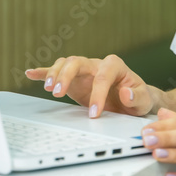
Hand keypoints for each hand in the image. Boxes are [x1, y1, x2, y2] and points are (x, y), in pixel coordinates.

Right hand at [24, 54, 154, 117]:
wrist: (133, 99)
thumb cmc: (138, 97)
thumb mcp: (144, 100)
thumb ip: (137, 96)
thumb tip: (125, 93)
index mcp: (114, 65)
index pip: (102, 76)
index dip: (97, 94)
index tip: (94, 113)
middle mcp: (96, 64)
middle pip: (77, 62)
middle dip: (66, 75)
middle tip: (59, 93)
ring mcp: (83, 71)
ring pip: (65, 64)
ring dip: (55, 74)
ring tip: (49, 89)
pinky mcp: (74, 80)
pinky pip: (57, 71)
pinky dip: (44, 72)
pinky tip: (31, 73)